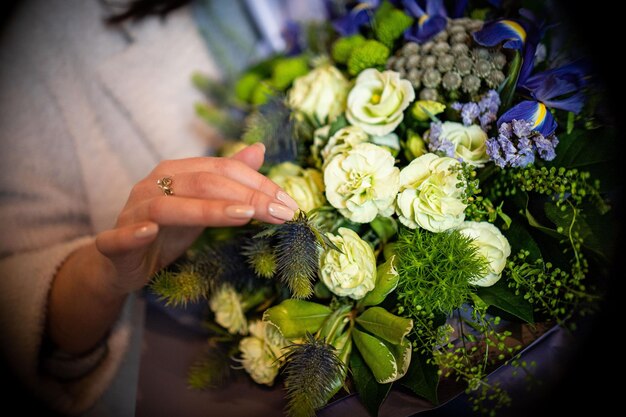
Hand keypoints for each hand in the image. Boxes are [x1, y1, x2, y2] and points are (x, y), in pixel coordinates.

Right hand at [95, 143, 298, 295]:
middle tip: (282, 213)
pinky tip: (151, 232)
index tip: (290, 205)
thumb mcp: (204, 203)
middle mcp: (154, 185)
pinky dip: (134, 233)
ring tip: (245, 216)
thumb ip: (230, 178)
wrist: (123, 264)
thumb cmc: (169, 231)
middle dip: (248, 196)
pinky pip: (120, 236)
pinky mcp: (113, 243)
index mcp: (177, 172)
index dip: (259, 184)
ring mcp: (133, 212)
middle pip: (204, 183)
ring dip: (208, 210)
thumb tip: (259, 148)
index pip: (223, 170)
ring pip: (170, 207)